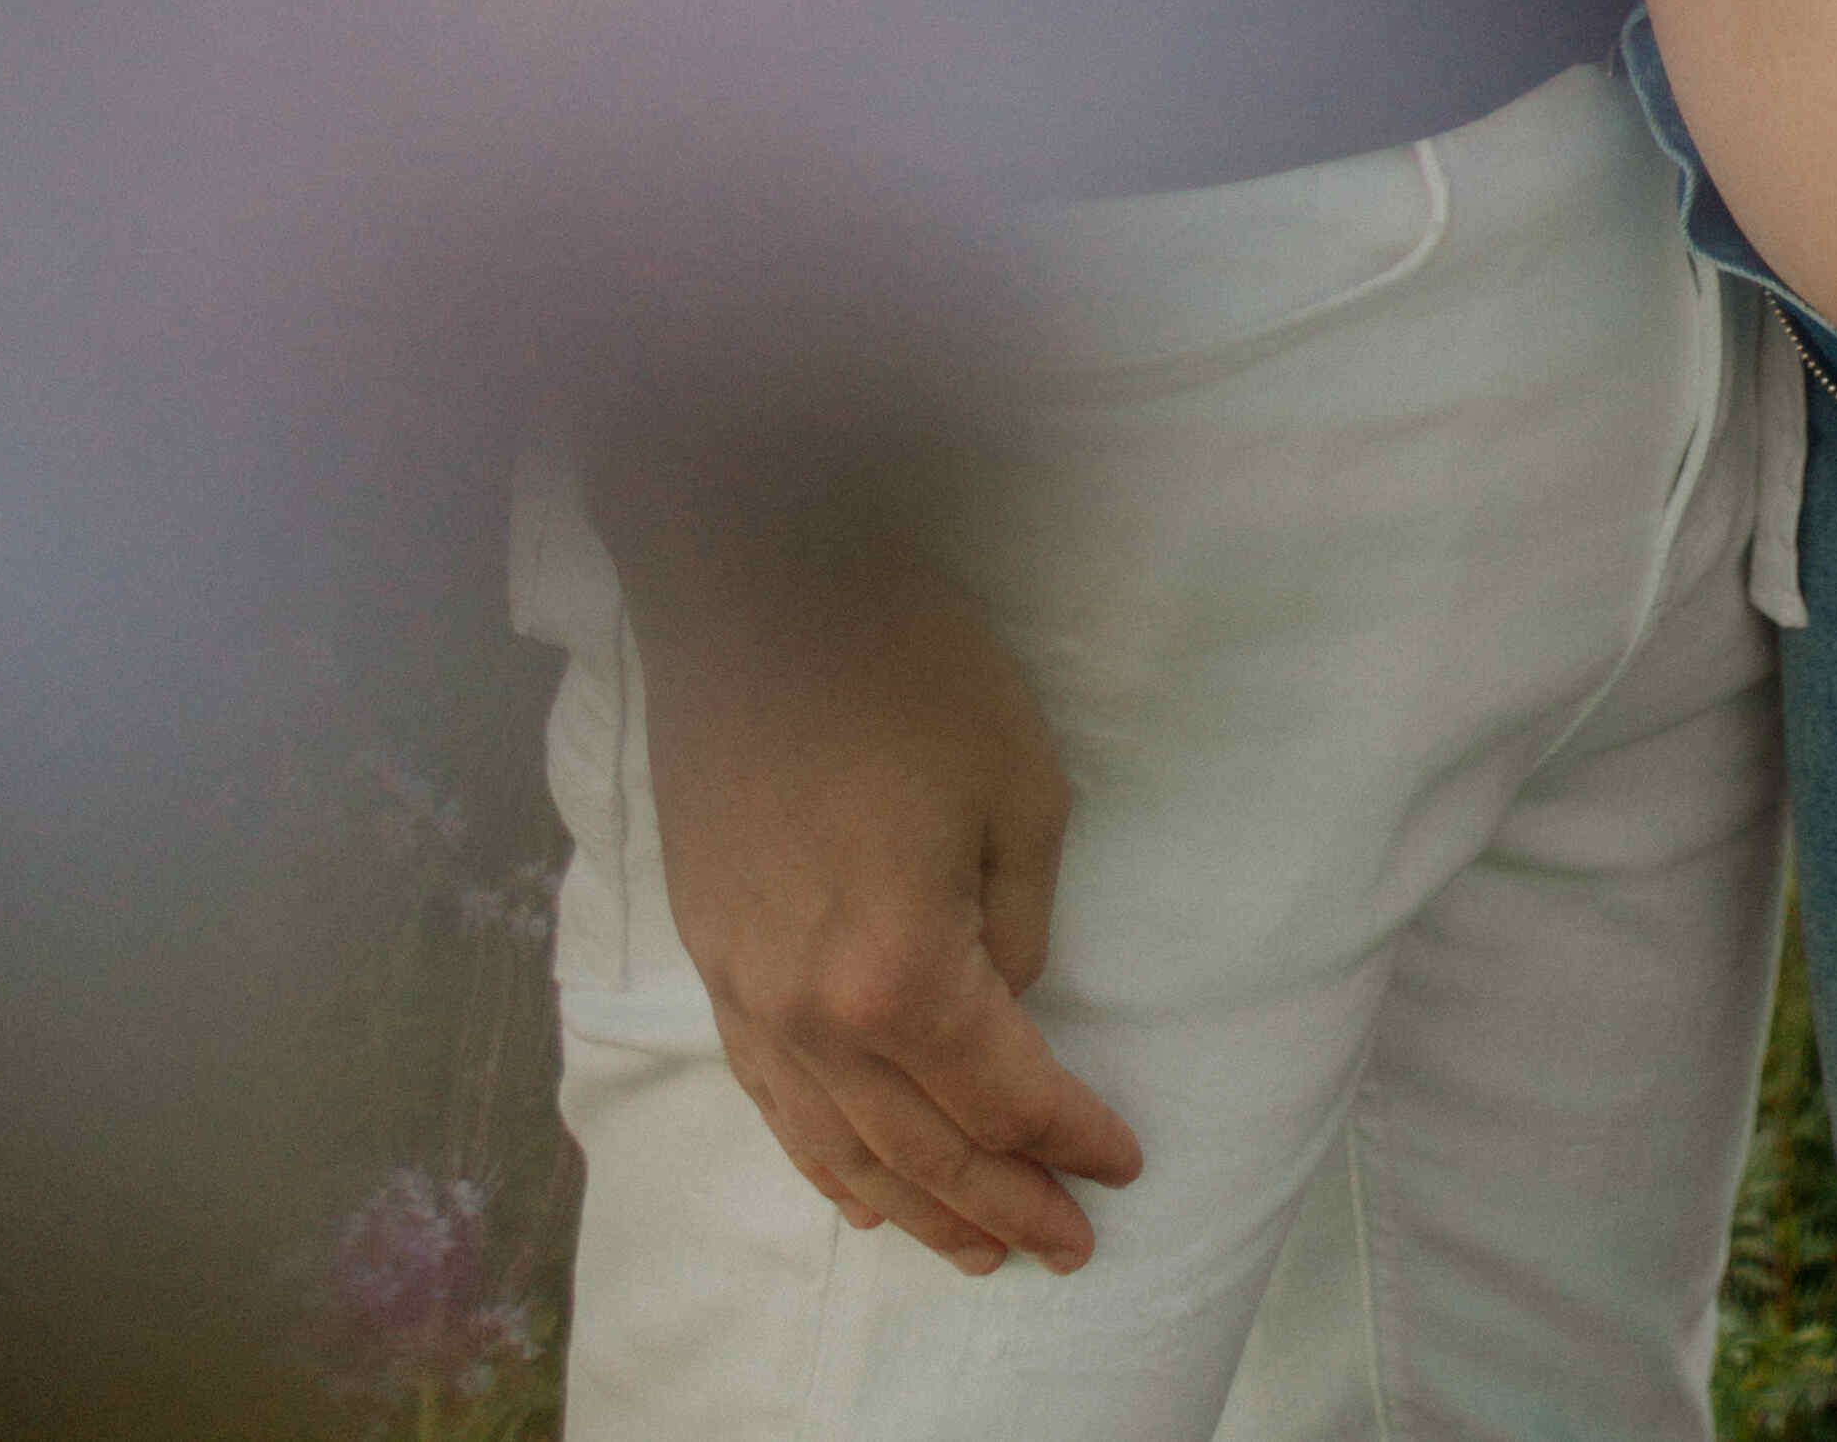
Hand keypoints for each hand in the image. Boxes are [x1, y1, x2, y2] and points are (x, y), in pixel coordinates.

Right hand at [630, 532, 1138, 1271]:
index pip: (1004, 1095)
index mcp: (903, 972)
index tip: (1123, 1168)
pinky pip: (774, 1101)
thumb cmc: (909, 666)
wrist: (758, 587)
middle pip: (925, 1145)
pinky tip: (862, 1193)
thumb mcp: (1021, 786)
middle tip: (1068, 1244)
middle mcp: (815, 1013)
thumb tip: (1009, 995)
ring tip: (981, 1250)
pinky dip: (825, 1163)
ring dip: (919, 1207)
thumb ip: (1022, 921)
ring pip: (842, 1148)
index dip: (1071, 1139)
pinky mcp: (714, 960)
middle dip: (1007, 1203)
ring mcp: (749, 995)